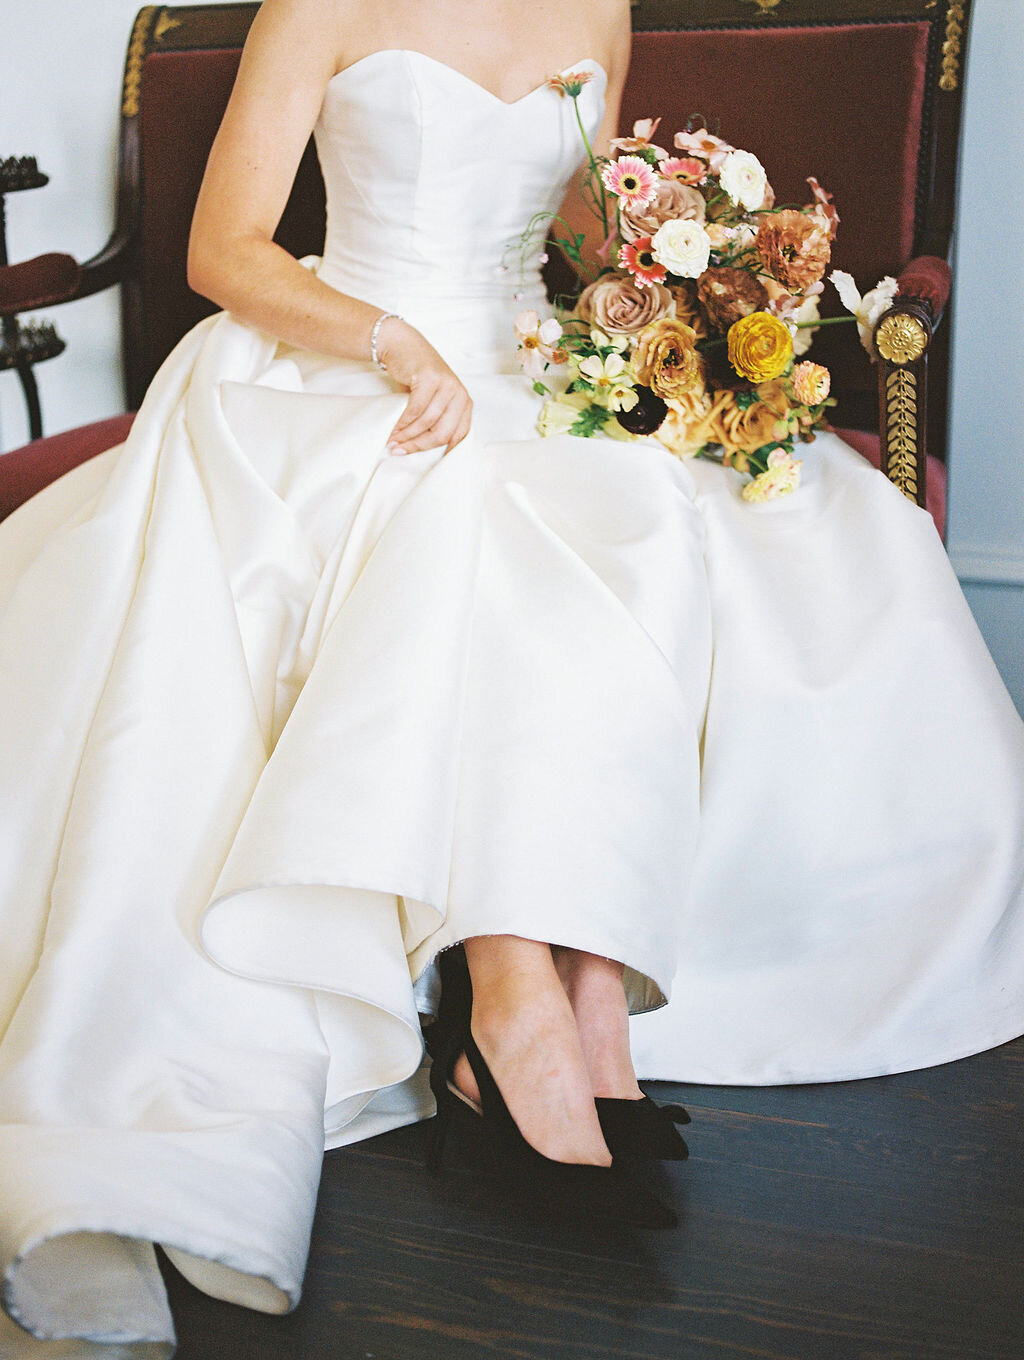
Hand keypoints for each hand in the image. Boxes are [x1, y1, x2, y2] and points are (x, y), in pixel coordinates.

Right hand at [377, 319, 472, 454]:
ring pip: (427, 423)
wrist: (402, 345)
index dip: (442, 452)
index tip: (426, 462)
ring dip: (407, 435)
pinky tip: (393, 429)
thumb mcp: (433, 401)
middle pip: (443, 433)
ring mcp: (447, 384)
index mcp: (464, 402)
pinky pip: (415, 410)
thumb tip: (425, 448)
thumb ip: (437, 421)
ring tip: (392, 442)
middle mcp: (460, 393)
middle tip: (400, 451)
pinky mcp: (430, 378)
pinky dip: (402, 423)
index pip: (458, 436)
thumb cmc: (416, 376)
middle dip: (419, 445)